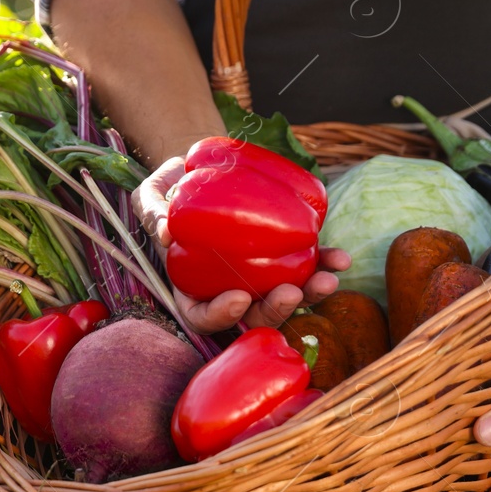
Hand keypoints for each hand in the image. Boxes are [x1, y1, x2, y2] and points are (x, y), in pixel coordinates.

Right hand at [132, 155, 349, 332]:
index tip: (240, 297)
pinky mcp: (279, 258)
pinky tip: (339, 259)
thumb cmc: (169, 192)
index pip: (203, 317)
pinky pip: (302, 267)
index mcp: (192, 290)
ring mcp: (256, 278)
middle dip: (276, 310)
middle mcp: (227, 292)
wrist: (199, 173)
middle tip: (292, 291)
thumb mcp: (151, 198)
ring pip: (283, 298)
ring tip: (329, 277)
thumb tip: (166, 232)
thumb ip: (154, 213)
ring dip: (309, 294)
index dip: (221, 316)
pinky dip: (322, 265)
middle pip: (252, 316)